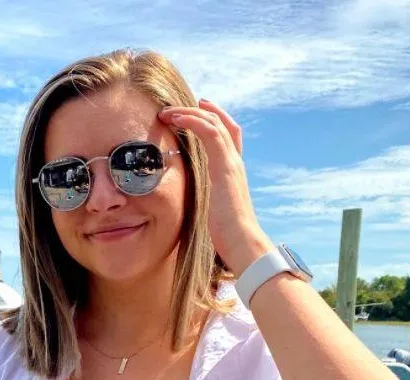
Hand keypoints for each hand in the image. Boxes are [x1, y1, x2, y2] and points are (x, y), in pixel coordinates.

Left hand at [158, 99, 273, 276]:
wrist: (241, 241)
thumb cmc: (226, 235)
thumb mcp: (211, 212)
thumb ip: (204, 202)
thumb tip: (188, 206)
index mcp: (232, 173)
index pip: (228, 137)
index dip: (215, 120)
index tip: (198, 109)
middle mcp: (235, 163)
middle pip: (222, 124)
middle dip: (199, 111)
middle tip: (175, 108)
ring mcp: (232, 163)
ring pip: (214, 123)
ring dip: (190, 113)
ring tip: (168, 112)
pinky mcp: (225, 166)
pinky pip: (210, 133)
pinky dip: (193, 121)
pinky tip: (176, 119)